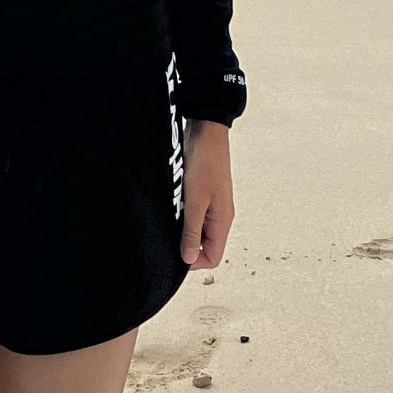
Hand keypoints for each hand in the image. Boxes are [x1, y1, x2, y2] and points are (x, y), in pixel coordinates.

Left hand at [179, 120, 234, 269]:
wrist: (206, 132)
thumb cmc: (205, 162)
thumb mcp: (195, 201)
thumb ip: (192, 231)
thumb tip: (188, 258)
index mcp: (223, 221)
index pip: (213, 257)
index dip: (194, 261)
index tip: (175, 251)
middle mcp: (220, 216)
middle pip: (205, 246)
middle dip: (186, 244)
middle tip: (170, 231)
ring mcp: (213, 206)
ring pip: (198, 230)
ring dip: (184, 227)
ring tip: (173, 213)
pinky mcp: (205, 195)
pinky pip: (195, 215)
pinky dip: (184, 214)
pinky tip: (174, 203)